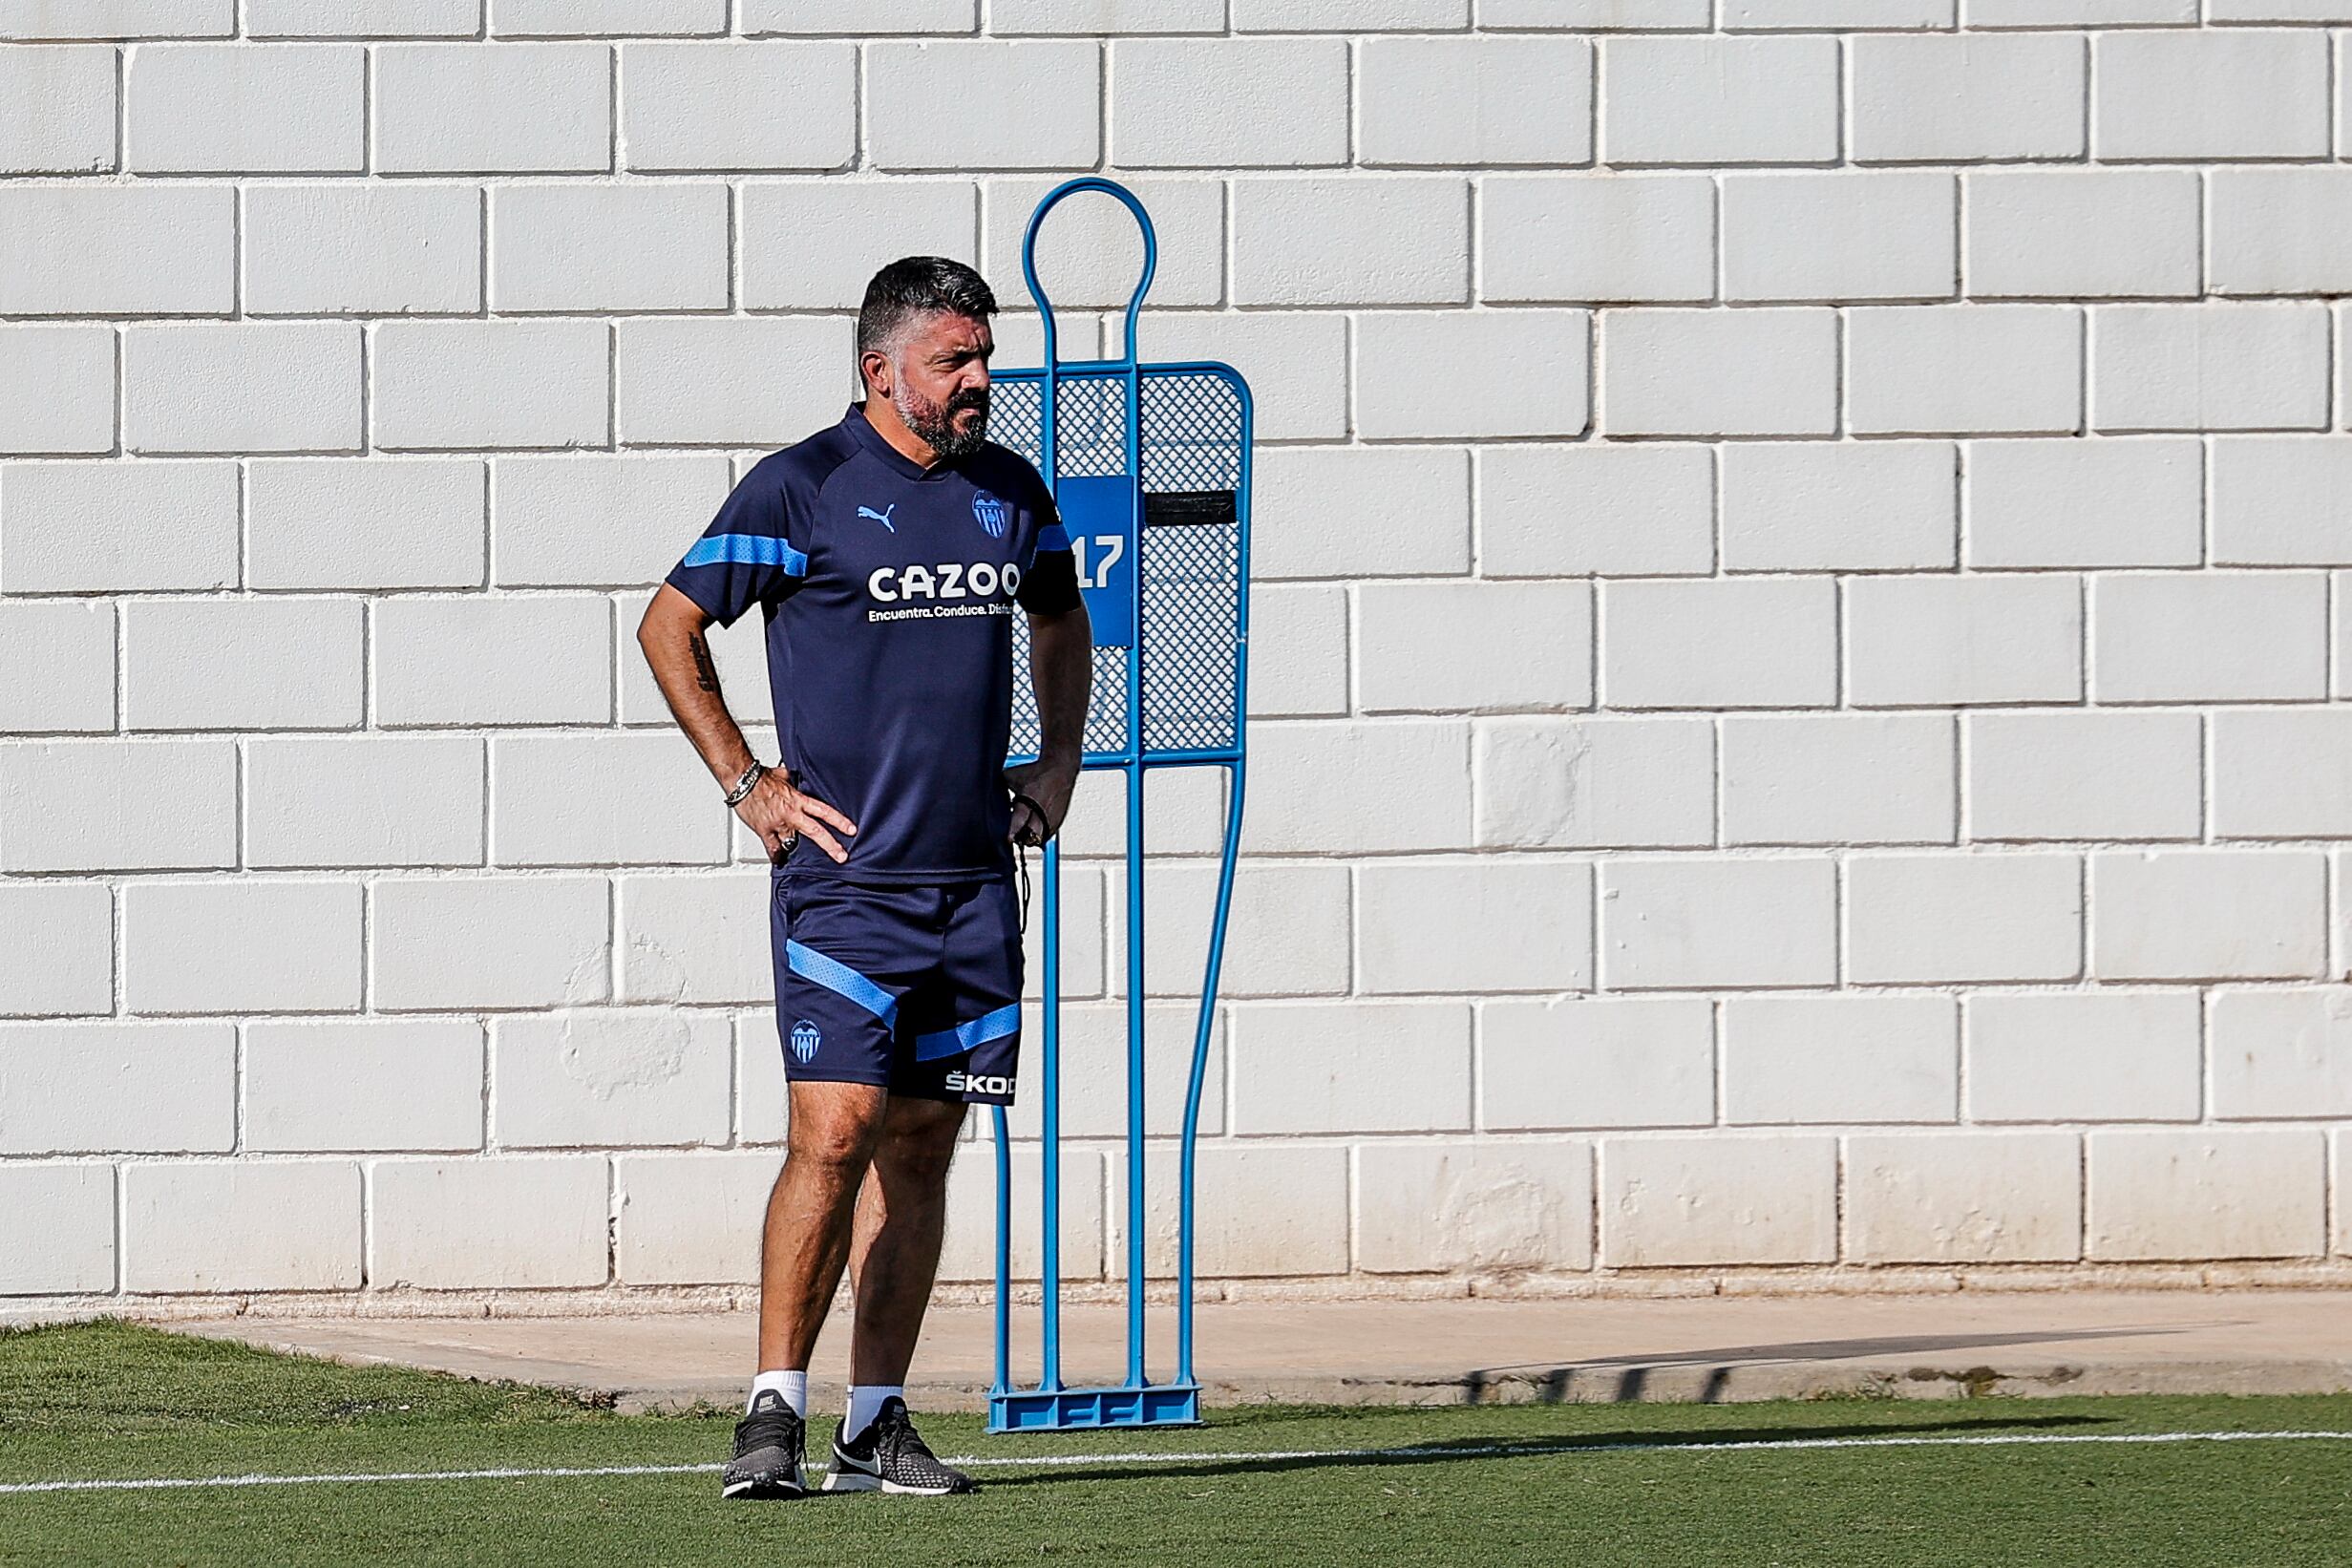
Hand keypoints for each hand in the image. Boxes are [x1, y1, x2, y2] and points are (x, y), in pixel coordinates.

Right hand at [736, 767, 856, 864]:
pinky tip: (779, 861)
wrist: (742, 781)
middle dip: (831, 845)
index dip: (839, 821)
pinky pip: (772, 848)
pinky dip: (776, 856)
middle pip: (816, 832)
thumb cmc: (760, 777)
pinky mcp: (764, 831)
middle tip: (842, 856)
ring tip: (807, 859)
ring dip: (797, 848)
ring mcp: (778, 824)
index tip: (851, 830)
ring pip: (792, 843)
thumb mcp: (784, 776)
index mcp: (798, 800)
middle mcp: (791, 814)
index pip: (824, 811)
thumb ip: (793, 781)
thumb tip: (796, 778)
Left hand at [1002, 755, 1077, 846]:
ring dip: (1029, 839)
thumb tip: (982, 795)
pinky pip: (1046, 836)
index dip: (1013, 831)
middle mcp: (1042, 810)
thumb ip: (999, 788)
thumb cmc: (1035, 771)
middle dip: (1021, 839)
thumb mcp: (1012, 776)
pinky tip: (1032, 829)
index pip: (1020, 819)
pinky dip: (1038, 835)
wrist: (1060, 768)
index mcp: (1030, 797)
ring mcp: (1052, 818)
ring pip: (1039, 839)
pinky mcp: (1058, 821)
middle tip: (1013, 837)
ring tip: (1022, 833)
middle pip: (1032, 835)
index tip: (1008, 839)